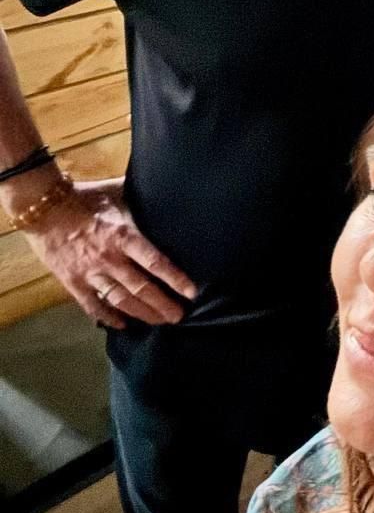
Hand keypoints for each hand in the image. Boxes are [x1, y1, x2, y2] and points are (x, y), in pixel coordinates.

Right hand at [22, 176, 196, 327]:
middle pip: (142, 288)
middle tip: (179, 316)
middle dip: (163, 305)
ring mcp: (90, 272)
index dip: (175, 279)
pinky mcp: (72, 281)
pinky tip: (122, 324)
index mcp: (123, 235)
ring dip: (142, 313)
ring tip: (159, 321)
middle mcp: (110, 258)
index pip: (155, 262)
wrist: (43, 206)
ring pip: (121, 300)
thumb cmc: (84, 196)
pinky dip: (108, 317)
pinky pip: (92, 304)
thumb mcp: (117, 192)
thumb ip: (140, 196)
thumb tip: (163, 187)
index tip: (191, 292)